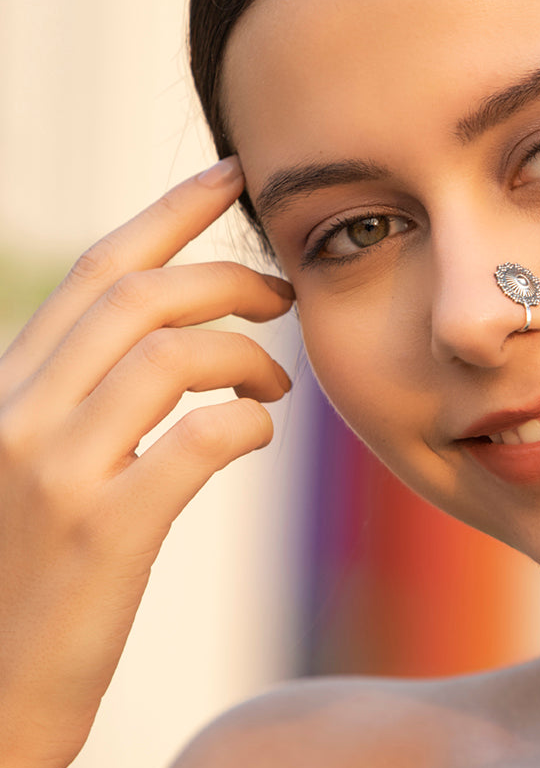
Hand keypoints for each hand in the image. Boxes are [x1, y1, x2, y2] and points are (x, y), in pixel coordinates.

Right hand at [0, 157, 293, 767]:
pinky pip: (197, 440)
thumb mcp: (23, 470)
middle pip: (139, 296)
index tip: (230, 177)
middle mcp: (15, 416)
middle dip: (227, 275)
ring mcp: (53, 475)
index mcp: (3, 392)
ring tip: (275, 385)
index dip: (168, 213)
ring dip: (246, 354)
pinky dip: (245, 424)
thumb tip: (165, 341)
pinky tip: (254, 436)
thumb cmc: (17, 590)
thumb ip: (73, 399)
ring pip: (173, 354)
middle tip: (284, 294)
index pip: (93, 272)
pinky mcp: (101, 536)